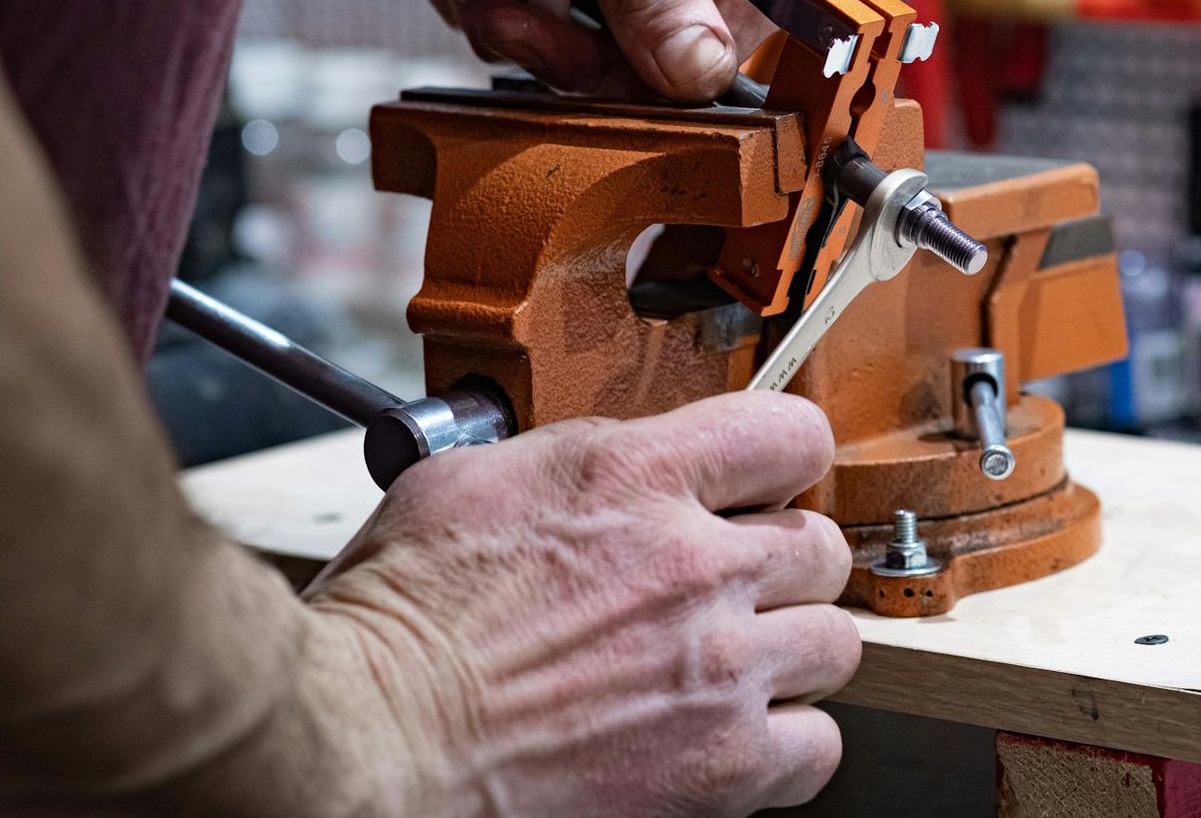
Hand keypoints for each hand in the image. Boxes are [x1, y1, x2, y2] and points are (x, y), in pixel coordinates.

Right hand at [302, 394, 859, 817]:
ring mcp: (717, 672)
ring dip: (789, 652)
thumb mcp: (475, 480)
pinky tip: (729, 734)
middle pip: (820, 545)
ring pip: (834, 642)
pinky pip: (816, 747)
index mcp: (635, 477)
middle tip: (731, 590)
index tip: (765, 485)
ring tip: (730, 666)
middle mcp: (695, 567)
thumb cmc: (394, 622)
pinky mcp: (720, 770)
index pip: (791, 431)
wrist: (365, 745)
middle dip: (780, 564)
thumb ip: (576, 456)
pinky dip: (784, 745)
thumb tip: (620, 458)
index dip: (782, 459)